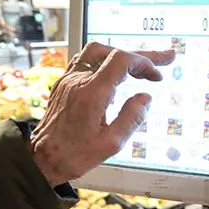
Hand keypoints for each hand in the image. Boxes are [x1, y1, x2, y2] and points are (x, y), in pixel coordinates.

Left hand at [30, 43, 174, 186]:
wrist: (43, 157)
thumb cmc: (75, 154)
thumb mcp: (112, 143)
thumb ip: (132, 118)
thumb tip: (145, 98)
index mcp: (91, 93)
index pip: (121, 60)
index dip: (144, 63)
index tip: (156, 76)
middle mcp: (78, 81)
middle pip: (112, 52)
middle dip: (141, 55)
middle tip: (164, 59)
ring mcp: (69, 80)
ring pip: (97, 52)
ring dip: (121, 55)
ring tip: (141, 66)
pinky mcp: (64, 84)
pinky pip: (85, 60)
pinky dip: (106, 61)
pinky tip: (117, 73)